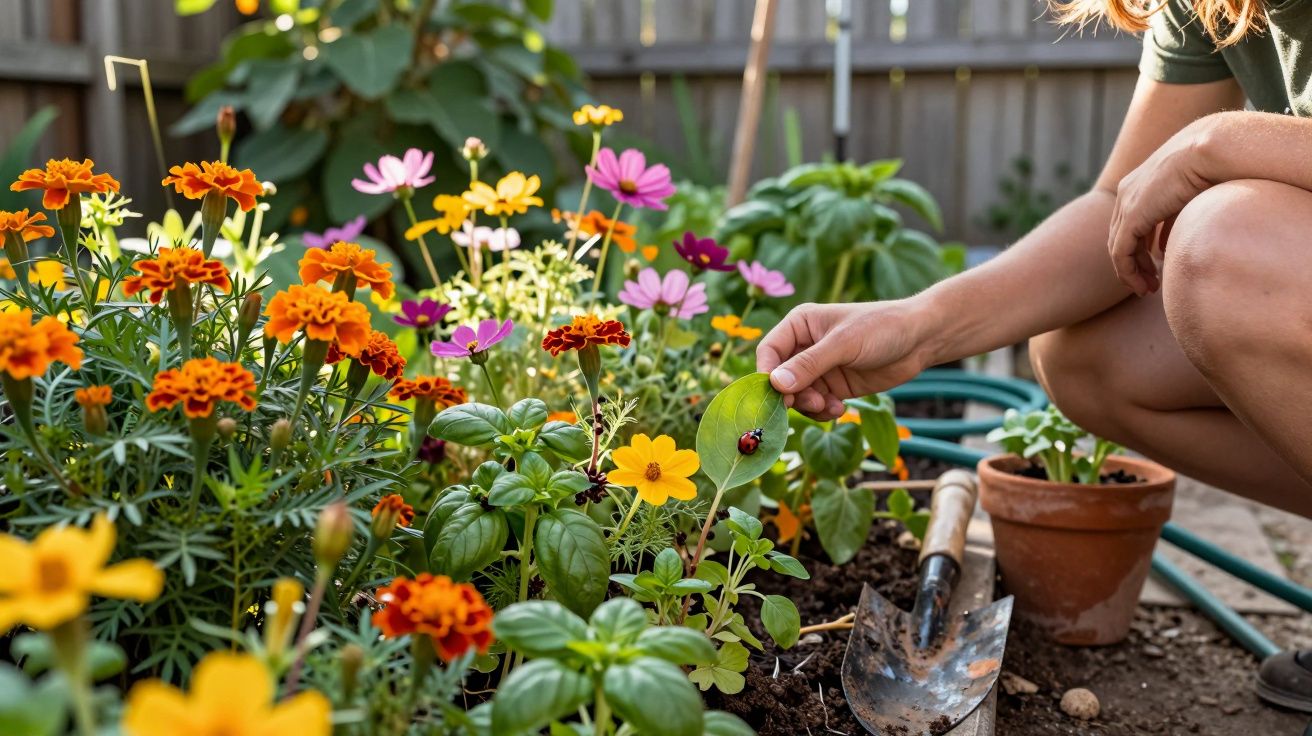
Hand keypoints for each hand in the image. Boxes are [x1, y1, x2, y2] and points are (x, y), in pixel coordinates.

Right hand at [756, 300, 932, 420]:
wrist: (920, 339)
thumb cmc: (882, 328)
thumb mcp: (844, 344)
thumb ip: (810, 364)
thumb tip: (776, 384)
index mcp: (799, 325)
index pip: (769, 352)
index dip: (767, 375)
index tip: (778, 396)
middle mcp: (804, 346)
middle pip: (780, 378)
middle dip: (793, 395)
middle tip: (813, 404)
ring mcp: (819, 368)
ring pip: (797, 396)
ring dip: (810, 406)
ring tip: (831, 406)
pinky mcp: (834, 386)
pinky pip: (816, 404)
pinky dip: (823, 411)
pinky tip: (840, 408)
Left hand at [1108, 117, 1219, 295]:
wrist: (1209, 150)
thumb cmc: (1209, 167)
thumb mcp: (1185, 197)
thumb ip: (1170, 220)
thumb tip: (1163, 246)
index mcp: (1136, 186)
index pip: (1127, 225)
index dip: (1137, 250)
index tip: (1152, 269)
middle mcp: (1125, 194)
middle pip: (1120, 238)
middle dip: (1134, 264)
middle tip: (1147, 285)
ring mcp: (1125, 204)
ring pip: (1118, 248)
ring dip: (1132, 272)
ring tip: (1147, 289)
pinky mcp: (1132, 215)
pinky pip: (1121, 252)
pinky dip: (1129, 271)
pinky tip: (1143, 284)